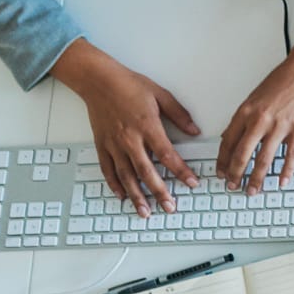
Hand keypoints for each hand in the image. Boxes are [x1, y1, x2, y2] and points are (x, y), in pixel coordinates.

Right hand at [51, 39, 200, 217]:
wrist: (98, 81)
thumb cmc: (129, 85)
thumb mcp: (160, 95)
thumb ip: (179, 115)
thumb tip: (195, 131)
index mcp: (147, 126)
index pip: (167, 155)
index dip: (181, 171)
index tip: (191, 183)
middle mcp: (129, 139)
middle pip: (146, 172)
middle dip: (159, 192)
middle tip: (170, 207)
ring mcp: (113, 144)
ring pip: (126, 176)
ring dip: (136, 196)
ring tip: (145, 212)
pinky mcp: (102, 145)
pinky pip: (108, 170)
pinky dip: (114, 185)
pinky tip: (121, 196)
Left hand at [216, 27, 293, 194]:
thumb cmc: (282, 79)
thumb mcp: (255, 96)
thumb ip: (245, 118)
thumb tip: (235, 138)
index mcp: (246, 111)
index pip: (227, 142)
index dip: (222, 161)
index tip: (220, 172)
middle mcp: (260, 120)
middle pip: (242, 155)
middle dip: (235, 174)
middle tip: (232, 186)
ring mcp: (280, 126)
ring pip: (264, 159)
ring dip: (256, 178)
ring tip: (252, 190)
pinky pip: (290, 156)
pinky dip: (286, 171)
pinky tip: (281, 181)